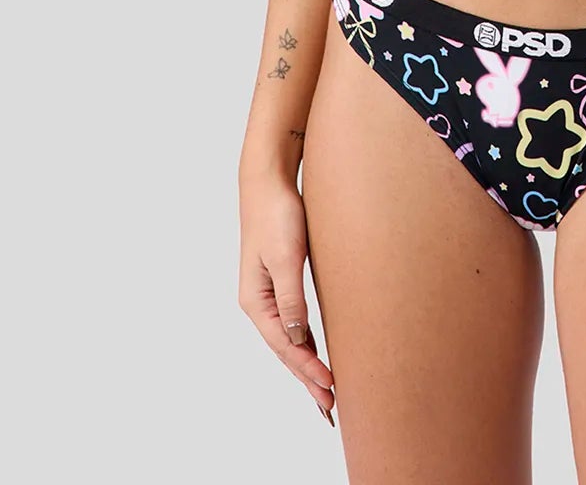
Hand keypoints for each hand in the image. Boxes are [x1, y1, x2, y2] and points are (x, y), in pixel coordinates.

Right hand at [238, 170, 335, 424]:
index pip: (285, 346)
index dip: (308, 370)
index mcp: (255, 301)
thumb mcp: (287, 257)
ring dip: (307, 362)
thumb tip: (298, 338)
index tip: (330, 389)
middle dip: (307, 377)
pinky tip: (316, 350)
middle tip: (331, 406)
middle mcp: (258, 301)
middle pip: (285, 348)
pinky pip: (293, 319)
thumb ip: (291, 299)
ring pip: (290, 337)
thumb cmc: (277, 213)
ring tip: (325, 388)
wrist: (269, 179)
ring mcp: (268, 291)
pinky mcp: (281, 278)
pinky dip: (305, 339)